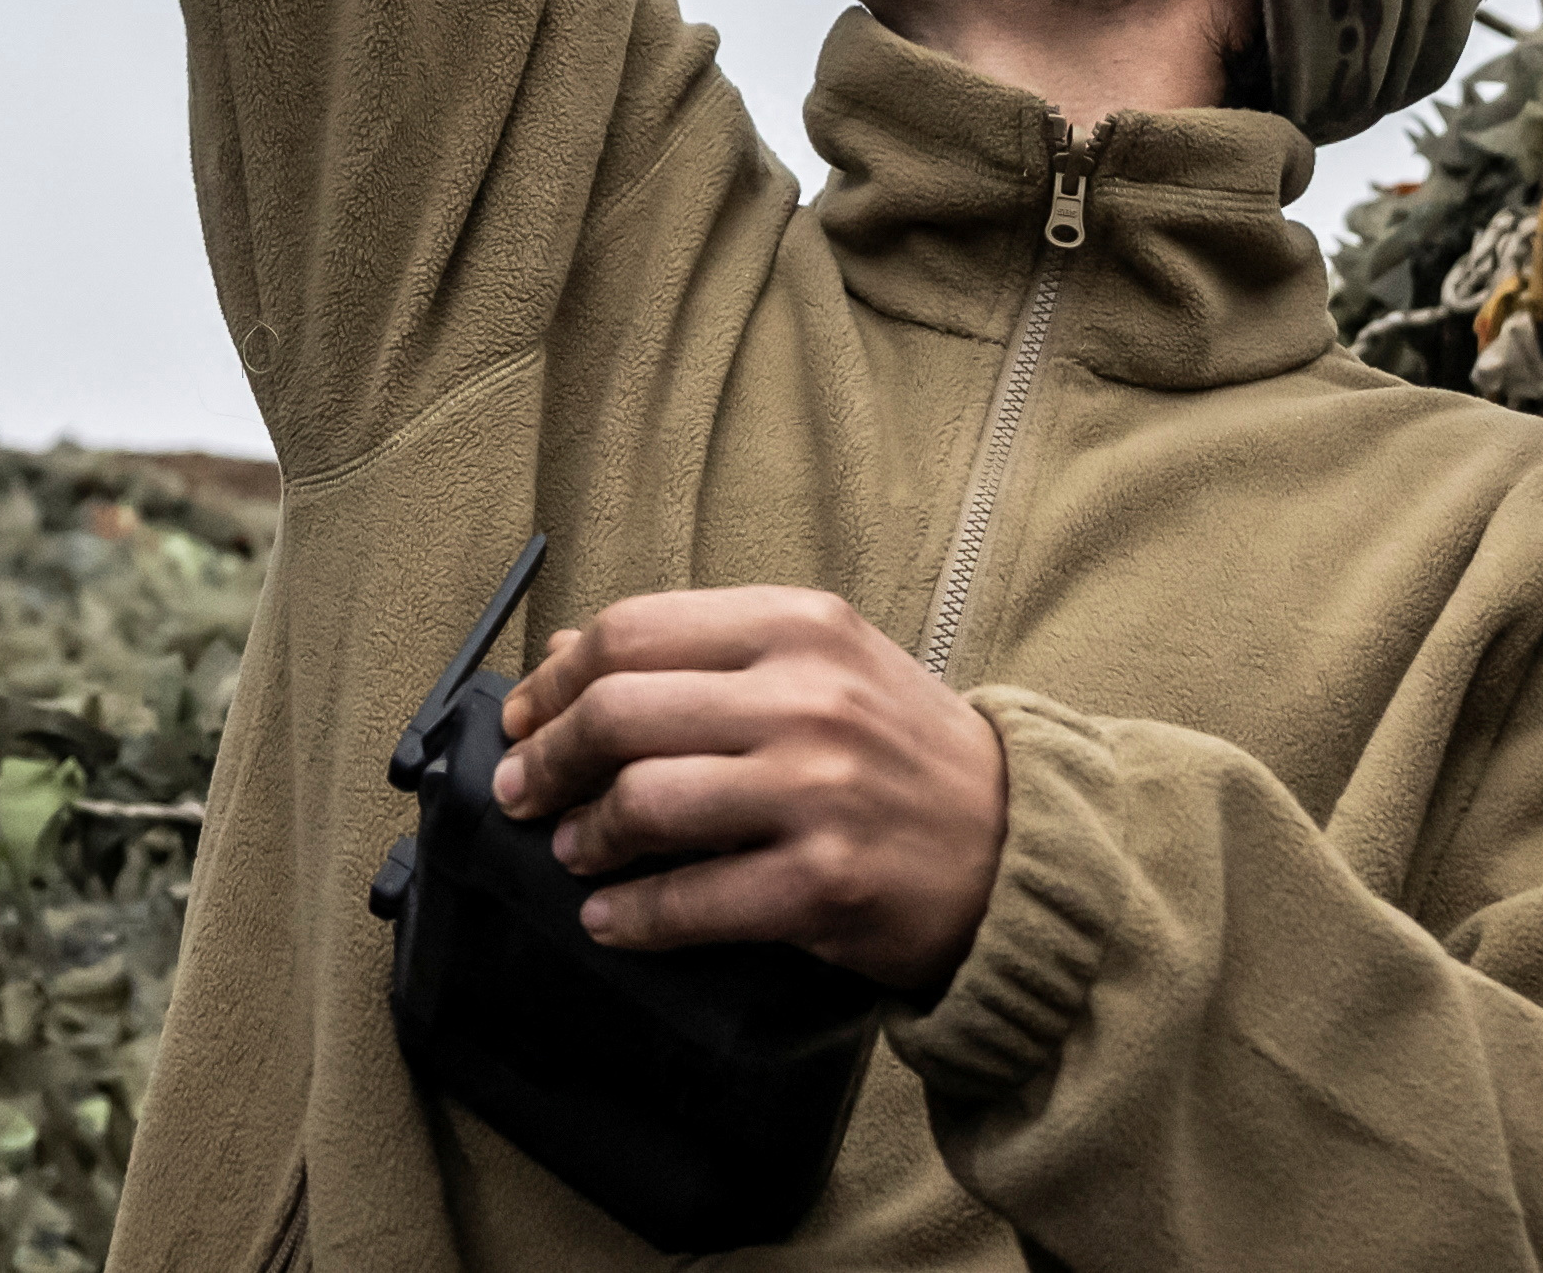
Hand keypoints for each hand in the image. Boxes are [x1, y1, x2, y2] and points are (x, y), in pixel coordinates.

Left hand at [484, 587, 1012, 994]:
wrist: (1020, 845)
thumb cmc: (905, 753)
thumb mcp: (825, 666)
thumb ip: (709, 655)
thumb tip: (569, 662)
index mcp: (800, 625)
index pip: (634, 631)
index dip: (557, 680)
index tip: (524, 716)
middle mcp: (807, 697)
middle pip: (620, 711)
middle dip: (548, 758)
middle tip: (523, 790)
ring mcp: (817, 791)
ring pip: (644, 801)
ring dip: (584, 835)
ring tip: (570, 850)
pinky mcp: (824, 884)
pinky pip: (691, 900)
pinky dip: (631, 914)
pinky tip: (609, 917)